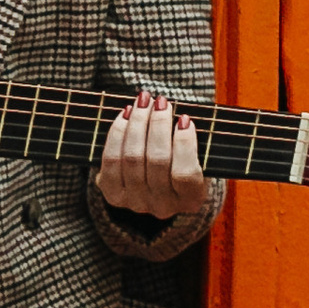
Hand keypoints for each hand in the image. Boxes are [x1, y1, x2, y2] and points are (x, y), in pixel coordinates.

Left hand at [96, 90, 205, 221]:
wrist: (153, 185)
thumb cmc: (181, 161)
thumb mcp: (198, 156)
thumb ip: (193, 141)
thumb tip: (181, 116)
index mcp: (191, 199)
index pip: (185, 174)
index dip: (183, 144)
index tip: (184, 118)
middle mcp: (163, 206)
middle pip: (156, 160)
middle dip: (158, 125)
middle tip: (161, 101)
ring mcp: (136, 202)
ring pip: (132, 157)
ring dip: (137, 123)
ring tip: (143, 102)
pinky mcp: (113, 194)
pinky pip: (111, 159)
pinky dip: (117, 133)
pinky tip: (126, 114)